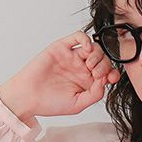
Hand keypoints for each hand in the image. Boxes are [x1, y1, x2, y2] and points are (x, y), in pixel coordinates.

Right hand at [0, 29, 121, 119]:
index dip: (113, 73)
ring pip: (93, 47)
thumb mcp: (78, 104)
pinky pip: (78, 37)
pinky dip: (86, 40)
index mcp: (86, 82)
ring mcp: (72, 57)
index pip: (107, 73)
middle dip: (104, 64)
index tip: (111, 78)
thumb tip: (106, 81)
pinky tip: (86, 50)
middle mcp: (81, 68)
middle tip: (96, 73)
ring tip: (89, 65)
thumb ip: (95, 94)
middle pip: (103, 59)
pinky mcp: (62, 48)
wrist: (28, 97)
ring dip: (97, 54)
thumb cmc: (49, 103)